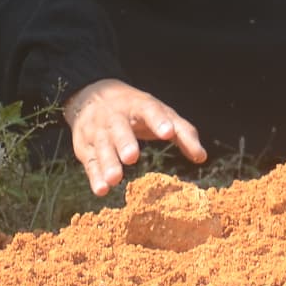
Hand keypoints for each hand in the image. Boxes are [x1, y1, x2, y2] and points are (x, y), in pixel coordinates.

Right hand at [63, 77, 204, 194]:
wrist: (91, 96)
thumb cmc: (135, 110)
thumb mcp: (158, 112)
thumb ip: (181, 131)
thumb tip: (202, 157)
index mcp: (137, 105)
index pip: (149, 110)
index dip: (158, 121)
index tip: (168, 133)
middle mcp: (115, 116)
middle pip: (119, 128)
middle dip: (125, 142)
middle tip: (132, 157)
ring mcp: (97, 131)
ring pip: (102, 146)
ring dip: (108, 163)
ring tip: (116, 179)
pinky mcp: (84, 147)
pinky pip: (89, 162)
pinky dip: (94, 176)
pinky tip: (102, 190)